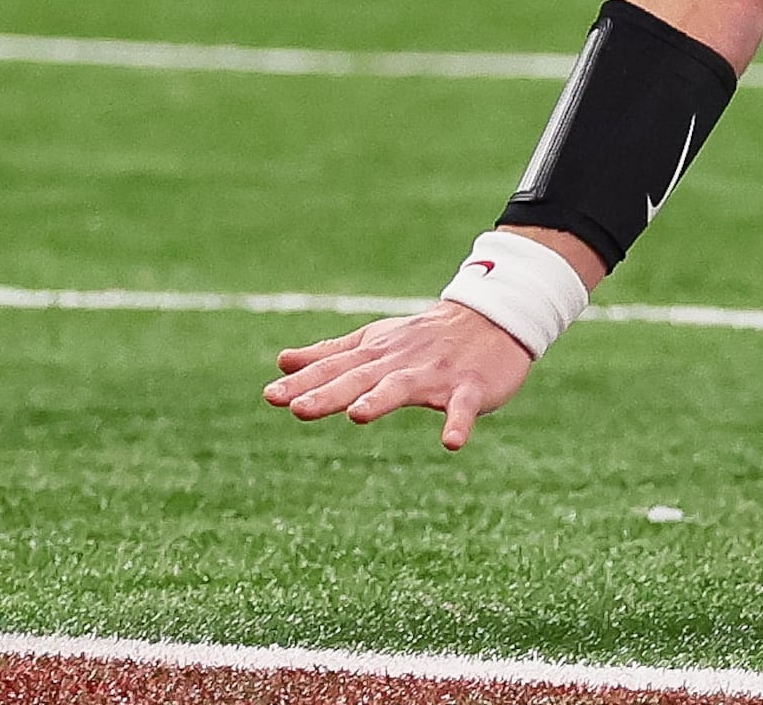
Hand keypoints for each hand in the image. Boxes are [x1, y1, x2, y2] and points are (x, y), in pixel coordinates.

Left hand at [265, 304, 535, 451]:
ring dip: (381, 399)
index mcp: (375, 354)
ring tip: (357, 415)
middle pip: (359, 378)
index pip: (333, 369)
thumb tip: (281, 363)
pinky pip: (463, 407)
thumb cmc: (424, 337)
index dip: (303, 383)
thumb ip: (329, 355)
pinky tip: (451, 442)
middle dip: (329, 393)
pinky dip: (458, 423)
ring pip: (403, 387)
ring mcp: (435, 374)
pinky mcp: (469, 387)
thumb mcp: (374, 341)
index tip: (271, 397)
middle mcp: (400, 362)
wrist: (491, 320)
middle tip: (298, 408)